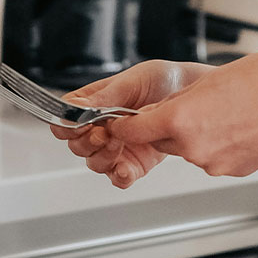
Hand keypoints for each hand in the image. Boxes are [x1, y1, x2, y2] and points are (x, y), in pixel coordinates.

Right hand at [51, 60, 213, 187]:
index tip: (78, 124)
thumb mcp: (132, 81)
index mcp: (93, 104)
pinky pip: (119, 177)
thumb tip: (76, 108)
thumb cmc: (162, 80)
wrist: (192, 94)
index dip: (66, 125)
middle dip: (86, 142)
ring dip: (102, 157)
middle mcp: (101, 127)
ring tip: (118, 144)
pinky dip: (119, 176)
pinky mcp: (135, 163)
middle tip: (103, 132)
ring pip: (94, 163)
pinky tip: (125, 168)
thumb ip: (104, 98)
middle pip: (76, 145)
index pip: (65, 119)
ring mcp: (117, 147)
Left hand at [105, 53, 257, 177]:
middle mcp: (193, 147)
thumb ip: (181, 99)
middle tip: (196, 105)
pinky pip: (214, 158)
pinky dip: (220, 145)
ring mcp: (214, 163)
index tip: (120, 122)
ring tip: (229, 113)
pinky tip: (240, 127)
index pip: (135, 129)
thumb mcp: (211, 79)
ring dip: (198, 135)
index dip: (126, 124)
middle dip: (169, 126)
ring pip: (190, 150)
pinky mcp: (233, 171)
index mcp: (180, 119)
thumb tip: (163, 109)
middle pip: (164, 140)